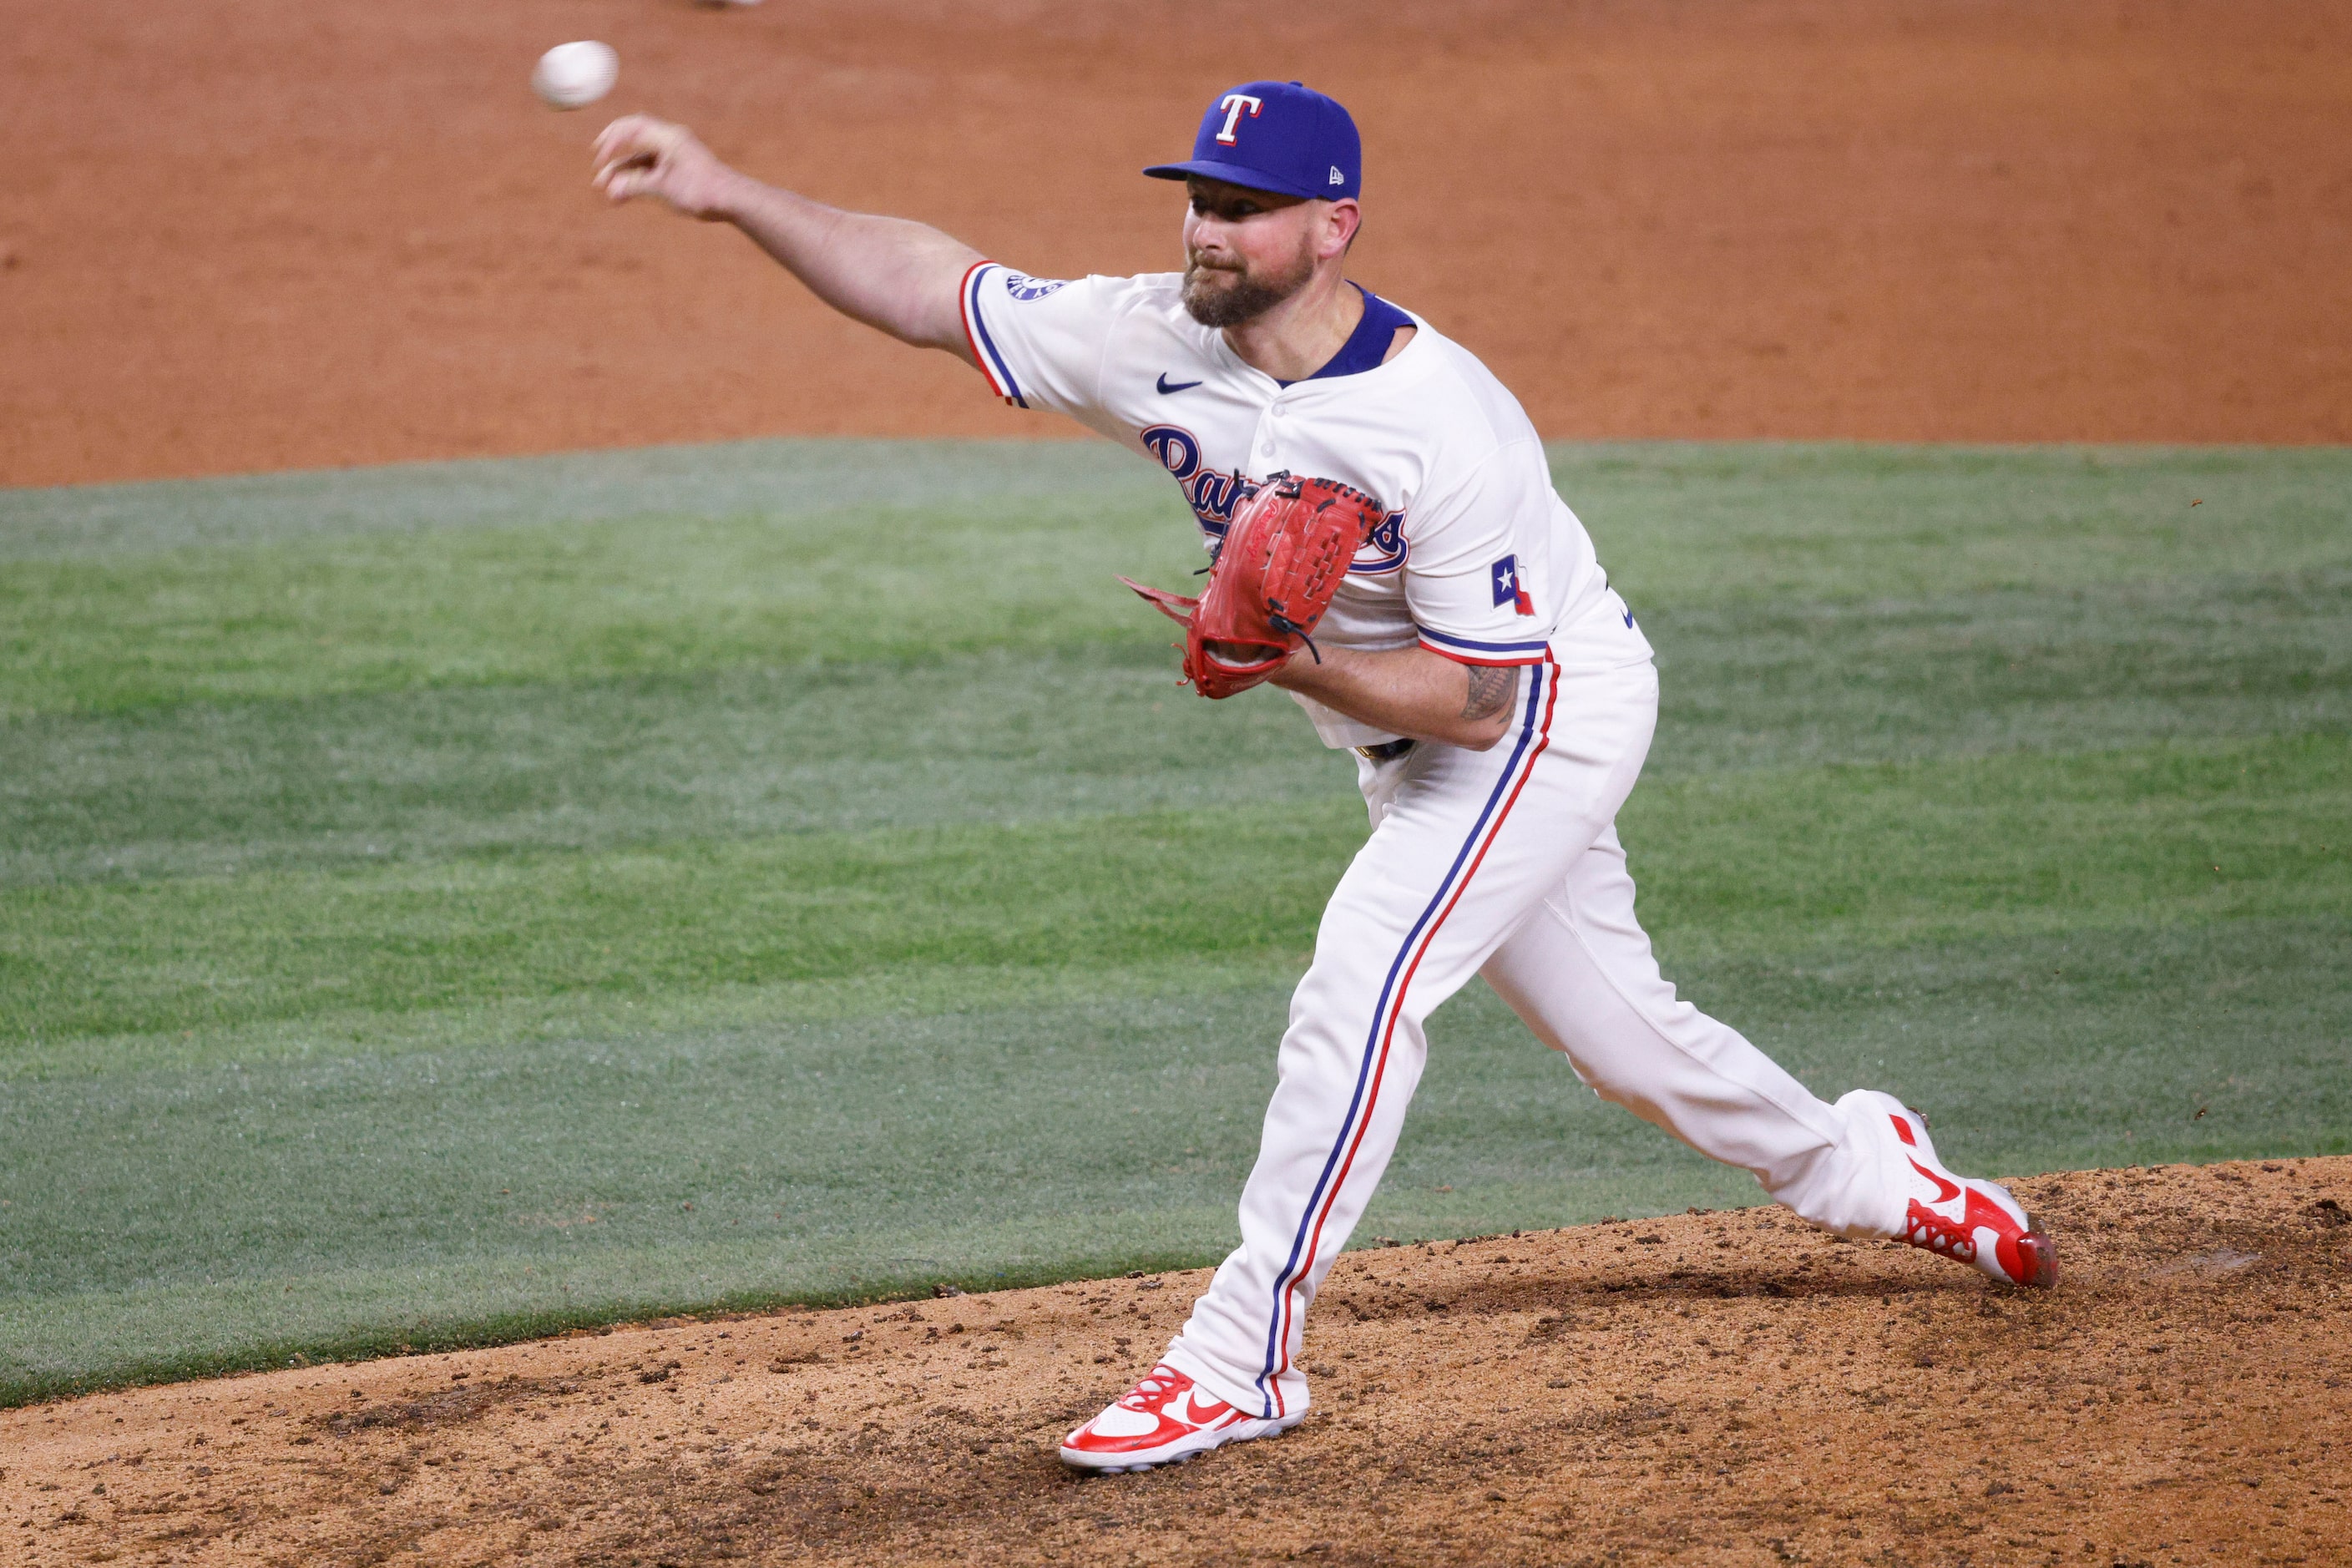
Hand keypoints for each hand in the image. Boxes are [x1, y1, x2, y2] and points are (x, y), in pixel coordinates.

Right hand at [591, 115, 741, 219]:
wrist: (732, 200)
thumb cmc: (701, 191)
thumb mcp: (663, 188)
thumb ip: (635, 186)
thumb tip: (612, 189)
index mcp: (668, 137)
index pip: (632, 127)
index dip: (611, 140)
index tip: (600, 157)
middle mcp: (671, 141)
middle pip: (634, 139)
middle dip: (614, 154)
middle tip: (598, 165)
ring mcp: (675, 155)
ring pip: (642, 159)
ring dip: (624, 173)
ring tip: (608, 192)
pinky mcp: (679, 170)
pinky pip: (652, 170)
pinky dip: (637, 180)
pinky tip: (625, 195)